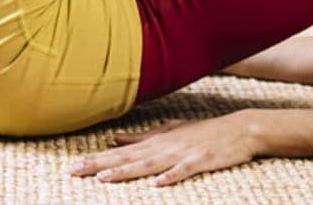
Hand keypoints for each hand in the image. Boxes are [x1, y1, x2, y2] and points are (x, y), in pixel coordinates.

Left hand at [66, 113, 255, 186]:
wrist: (240, 128)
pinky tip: (159, 183)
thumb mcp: (169, 130)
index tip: (72, 164)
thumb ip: (142, 136)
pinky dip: (172, 176)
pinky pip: (184, 170)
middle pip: (126, 159)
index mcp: (155, 141)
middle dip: (99, 165)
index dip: (95, 159)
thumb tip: (114, 139)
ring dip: (126, 171)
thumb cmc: (203, 131)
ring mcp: (181, 153)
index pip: (120, 153)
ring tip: (103, 178)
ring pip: (148, 164)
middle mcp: (163, 147)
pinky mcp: (201, 159)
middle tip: (73, 170)